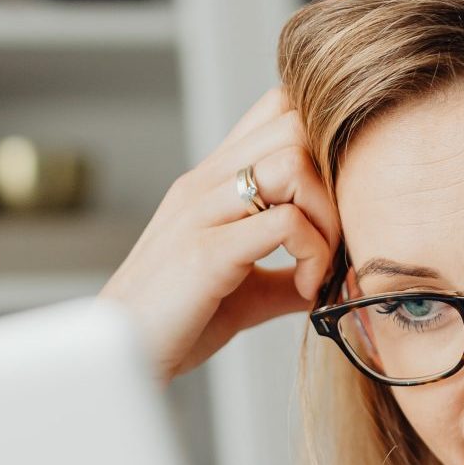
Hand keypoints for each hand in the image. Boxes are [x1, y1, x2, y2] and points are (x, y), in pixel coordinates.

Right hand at [98, 84, 341, 381]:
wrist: (124, 355)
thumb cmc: (176, 321)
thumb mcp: (244, 288)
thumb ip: (286, 272)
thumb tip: (339, 275)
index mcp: (211, 181)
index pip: (276, 109)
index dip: (323, 142)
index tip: (333, 204)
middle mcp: (204, 183)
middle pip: (294, 124)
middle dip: (334, 179)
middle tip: (334, 237)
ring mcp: (201, 212)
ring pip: (294, 163)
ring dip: (327, 218)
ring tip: (318, 266)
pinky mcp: (205, 250)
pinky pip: (285, 221)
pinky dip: (313, 254)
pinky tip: (304, 287)